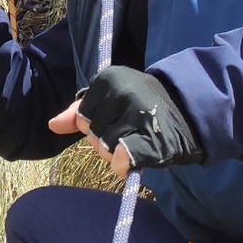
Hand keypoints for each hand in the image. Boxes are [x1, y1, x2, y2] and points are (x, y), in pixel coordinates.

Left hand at [48, 66, 202, 178]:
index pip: (81, 117)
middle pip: (92, 133)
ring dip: (116, 153)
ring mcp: (138, 115)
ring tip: (137, 138)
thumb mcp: (112, 97)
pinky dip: (122, 164)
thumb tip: (52, 125)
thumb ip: (79, 111)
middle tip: (130, 129)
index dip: (96, 123)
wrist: (190, 111)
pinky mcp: (152, 139)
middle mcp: (122, 93)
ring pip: (105, 148)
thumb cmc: (144, 104)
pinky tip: (129, 160)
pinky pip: (121, 159)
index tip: (118, 116)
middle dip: (106, 139)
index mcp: (108, 78)